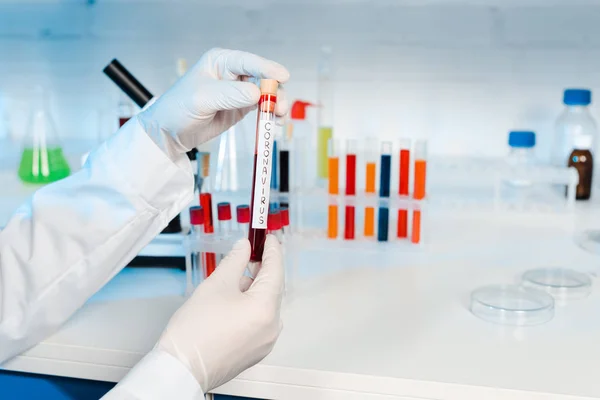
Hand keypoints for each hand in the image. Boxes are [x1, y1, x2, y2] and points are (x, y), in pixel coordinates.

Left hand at [138, 48, 289, 158]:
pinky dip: (270, 113)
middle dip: (274, 90)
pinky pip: (262, 107)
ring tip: (278, 116)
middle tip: (279, 106)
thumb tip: (256, 93)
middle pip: (262, 77)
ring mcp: (239, 91)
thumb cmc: (179, 108)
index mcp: (220, 62)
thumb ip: (230, 94)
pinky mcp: (242, 107)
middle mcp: (232, 73)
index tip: (282, 76)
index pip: (248, 61)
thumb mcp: (202, 98)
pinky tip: (274, 121)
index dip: (267, 68)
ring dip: (275, 103)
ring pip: (266, 93)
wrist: (170, 132)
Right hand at [156, 236, 283, 392]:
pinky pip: (260, 320)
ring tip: (233, 280)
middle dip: (261, 269)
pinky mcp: (257, 350)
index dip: (271, 250)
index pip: (276, 270)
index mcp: (265, 308)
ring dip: (254, 288)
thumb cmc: (194, 332)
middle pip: (272, 288)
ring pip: (266, 304)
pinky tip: (235, 301)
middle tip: (249, 253)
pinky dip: (252, 306)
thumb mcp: (216, 285)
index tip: (267, 238)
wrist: (181, 369)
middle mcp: (272, 326)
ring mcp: (266, 341)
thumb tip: (244, 248)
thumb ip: (235, 261)